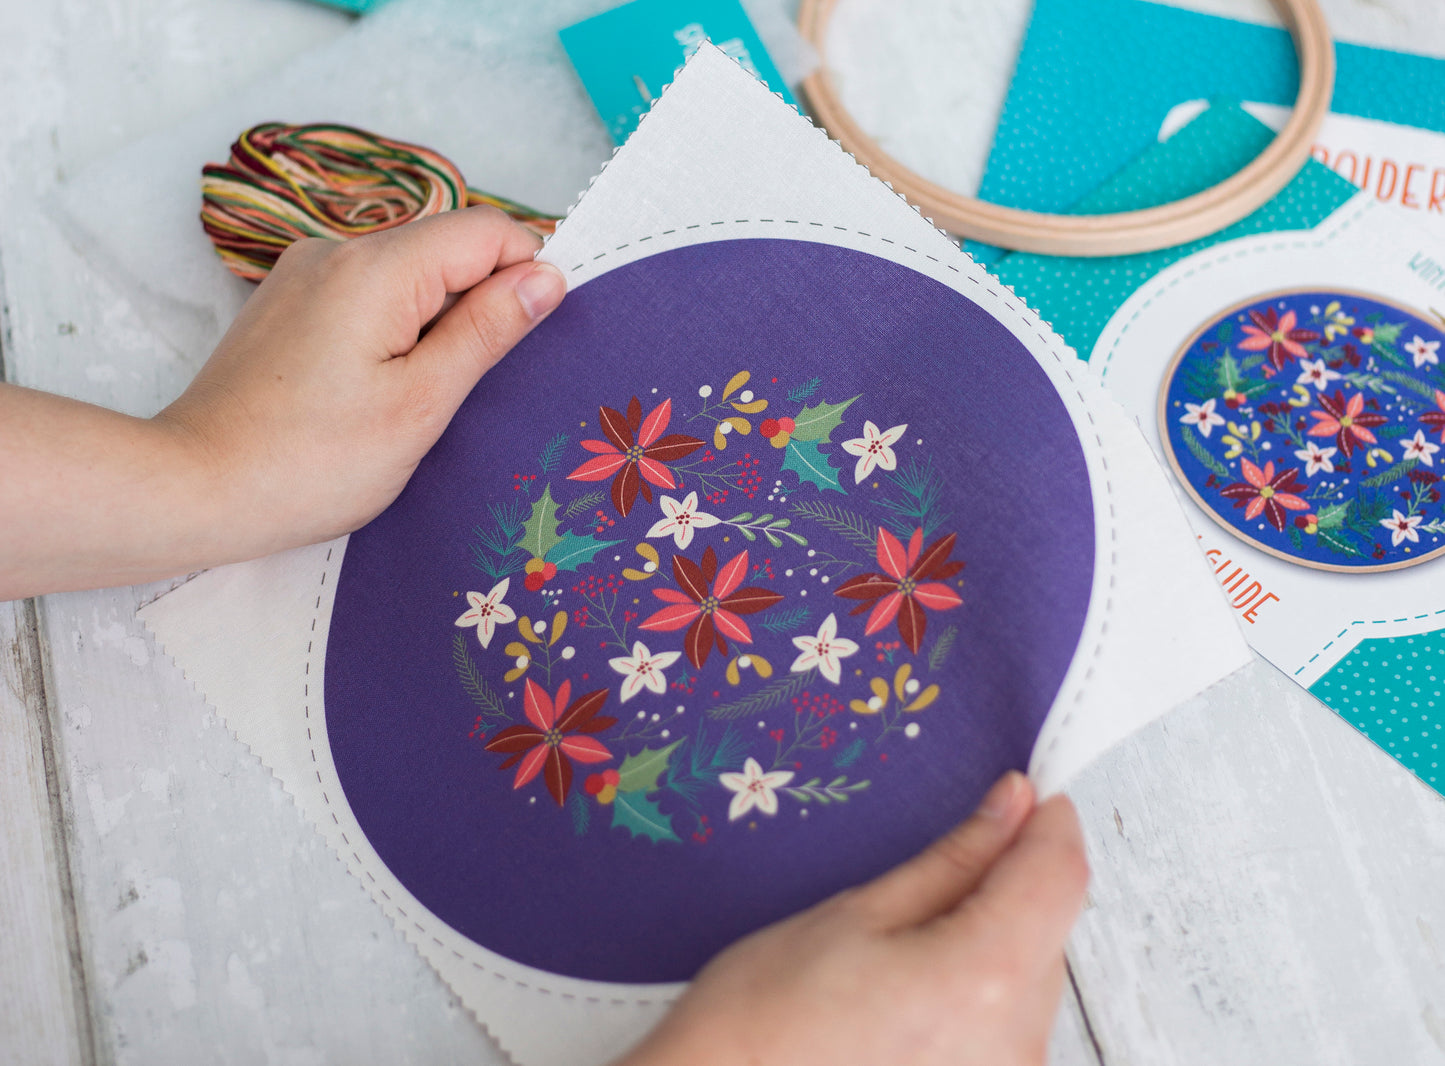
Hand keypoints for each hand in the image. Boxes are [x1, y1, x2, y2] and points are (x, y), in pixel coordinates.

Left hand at [158, 206, 566, 555]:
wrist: (195, 489)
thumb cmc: (308, 463)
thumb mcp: (420, 404)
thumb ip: (487, 331)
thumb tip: (547, 276)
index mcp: (375, 269)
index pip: (487, 231)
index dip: (528, 274)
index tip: (534, 339)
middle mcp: (336, 252)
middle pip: (447, 250)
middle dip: (482, 305)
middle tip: (480, 386)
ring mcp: (306, 276)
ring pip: (410, 277)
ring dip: (439, 325)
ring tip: (426, 399)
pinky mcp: (290, 305)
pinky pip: (370, 298)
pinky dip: (397, 333)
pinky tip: (384, 393)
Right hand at [619, 772, 1087, 1065]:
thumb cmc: (765, 1019)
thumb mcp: (857, 913)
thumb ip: (954, 860)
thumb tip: (1011, 808)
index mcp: (983, 980)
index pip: (1057, 876)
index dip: (1050, 823)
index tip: (1032, 796)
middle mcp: (1014, 1044)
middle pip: (1050, 930)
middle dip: (1015, 884)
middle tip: (954, 857)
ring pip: (1033, 980)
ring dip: (999, 940)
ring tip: (911, 941)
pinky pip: (1011, 1026)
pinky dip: (983, 991)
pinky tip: (918, 988)